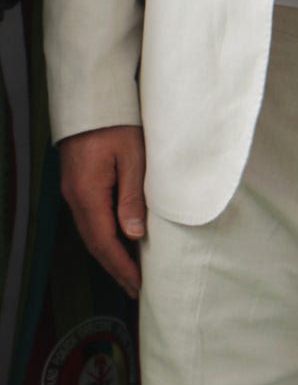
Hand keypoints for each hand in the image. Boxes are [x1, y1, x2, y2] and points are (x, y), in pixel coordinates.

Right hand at [59, 125, 145, 297]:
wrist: (92, 97)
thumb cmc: (117, 122)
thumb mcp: (132, 154)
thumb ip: (133, 195)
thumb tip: (133, 234)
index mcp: (87, 193)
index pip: (104, 241)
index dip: (121, 266)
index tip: (138, 285)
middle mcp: (75, 196)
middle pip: (94, 241)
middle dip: (114, 266)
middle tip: (135, 287)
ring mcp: (73, 190)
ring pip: (91, 231)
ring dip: (109, 252)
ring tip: (130, 270)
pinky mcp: (77, 182)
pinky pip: (90, 217)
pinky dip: (105, 234)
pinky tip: (119, 239)